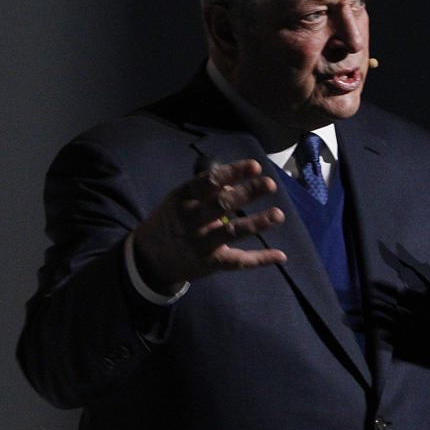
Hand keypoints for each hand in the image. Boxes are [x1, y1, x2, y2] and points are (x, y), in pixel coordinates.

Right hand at [133, 159, 286, 292]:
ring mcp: (201, 243)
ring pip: (233, 232)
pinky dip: (260, 259)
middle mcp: (192, 220)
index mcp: (183, 198)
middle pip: (223, 204)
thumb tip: (235, 182)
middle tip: (270, 184)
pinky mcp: (210, 263)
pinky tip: (280, 255)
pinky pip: (238, 261)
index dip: (233, 172)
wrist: (149, 258)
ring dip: (257, 223)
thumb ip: (207, 191)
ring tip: (278, 215)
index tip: (256, 166)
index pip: (209, 181)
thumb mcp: (180, 200)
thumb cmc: (173, 220)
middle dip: (248, 193)